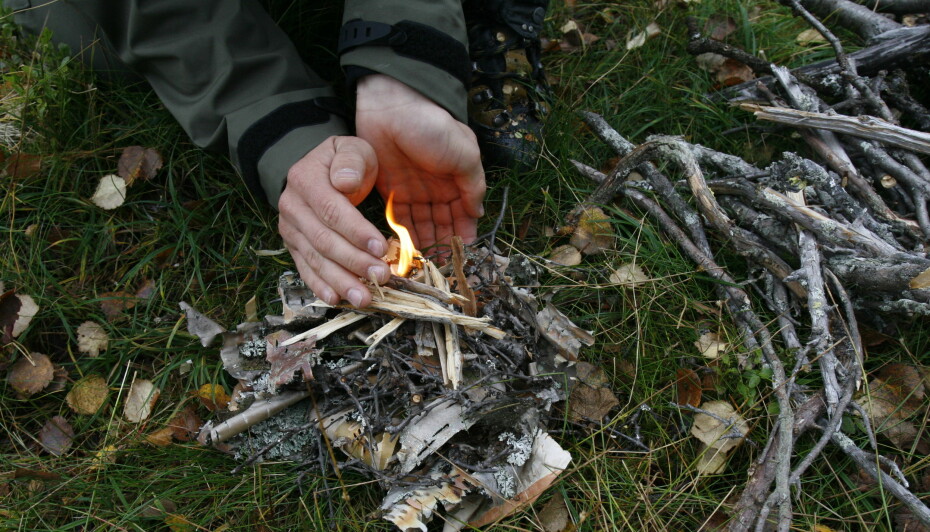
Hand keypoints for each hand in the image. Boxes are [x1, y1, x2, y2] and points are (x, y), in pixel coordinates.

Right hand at [278, 135, 390, 307]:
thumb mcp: (352, 148)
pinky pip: (305, 269)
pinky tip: (337, 299)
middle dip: (354, 262)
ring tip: (365, 298)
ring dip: (341, 281)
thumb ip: (351, 160)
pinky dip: (321, 286)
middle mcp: (292, 206)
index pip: (331, 210)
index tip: (381, 248)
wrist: (318, 170)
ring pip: (315, 259)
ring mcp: (290, 229)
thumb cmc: (345, 162)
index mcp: (305, 179)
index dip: (356, 231)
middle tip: (381, 277)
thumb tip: (345, 181)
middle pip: (323, 240)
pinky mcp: (294, 247)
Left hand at [355, 74, 485, 251]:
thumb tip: (479, 213)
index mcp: (459, 180)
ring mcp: (415, 191)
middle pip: (443, 224)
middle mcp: (438, 189)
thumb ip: (473, 185)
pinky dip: (404, 235)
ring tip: (424, 265)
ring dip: (424, 244)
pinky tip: (406, 250)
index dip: (465, 235)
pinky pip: (400, 219)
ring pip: (422, 226)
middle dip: (443, 246)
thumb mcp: (465, 153)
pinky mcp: (392, 191)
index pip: (465, 216)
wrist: (392, 106)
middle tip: (441, 268)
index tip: (464, 258)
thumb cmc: (433, 126)